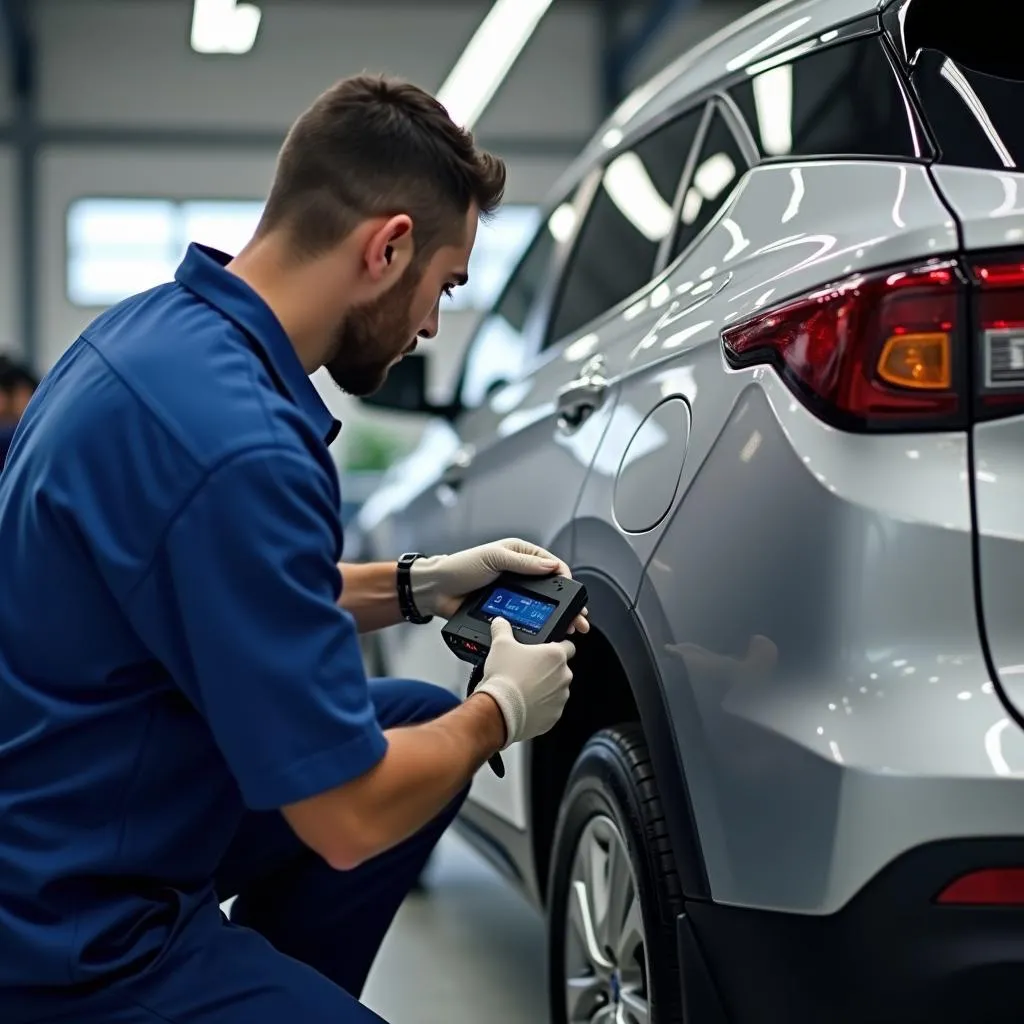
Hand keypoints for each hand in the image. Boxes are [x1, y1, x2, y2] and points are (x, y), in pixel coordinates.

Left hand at [409, 538, 590, 630]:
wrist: (436, 591)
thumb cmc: (460, 567)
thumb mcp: (493, 558)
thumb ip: (522, 562)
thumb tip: (549, 566)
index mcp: (520, 554)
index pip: (551, 565)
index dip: (565, 578)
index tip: (573, 592)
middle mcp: (520, 574)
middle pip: (551, 588)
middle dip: (568, 603)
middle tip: (578, 617)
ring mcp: (513, 594)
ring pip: (541, 606)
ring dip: (555, 617)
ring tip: (567, 628)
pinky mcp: (505, 611)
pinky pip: (526, 618)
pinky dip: (538, 625)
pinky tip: (547, 633)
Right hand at [475, 617, 575, 746]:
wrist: (500, 710)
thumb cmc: (504, 678)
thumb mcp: (500, 645)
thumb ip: (503, 629)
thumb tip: (500, 623)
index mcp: (556, 655)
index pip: (568, 646)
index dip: (556, 647)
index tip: (544, 651)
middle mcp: (563, 676)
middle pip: (560, 669)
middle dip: (546, 670)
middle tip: (527, 671)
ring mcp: (560, 697)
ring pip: (556, 689)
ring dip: (544, 689)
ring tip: (523, 688)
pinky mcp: (554, 716)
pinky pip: (550, 708)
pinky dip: (540, 706)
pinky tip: (524, 703)